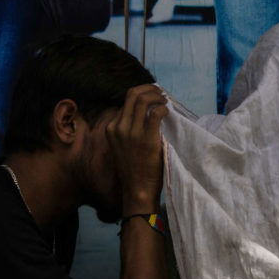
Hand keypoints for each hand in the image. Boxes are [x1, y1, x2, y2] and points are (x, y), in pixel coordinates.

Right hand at [106, 84, 169, 213]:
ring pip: (143, 100)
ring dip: (157, 96)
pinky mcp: (147, 138)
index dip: (140, 95)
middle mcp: (119, 127)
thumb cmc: (133, 169)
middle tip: (159, 92)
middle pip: (132, 94)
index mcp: (111, 128)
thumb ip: (127, 130)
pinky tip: (167, 112)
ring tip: (164, 100)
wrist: (137, 188)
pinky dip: (163, 108)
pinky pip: (156, 113)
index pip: (125, 101)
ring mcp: (132, 132)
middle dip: (148, 89)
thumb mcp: (121, 146)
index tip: (151, 96)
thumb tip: (142, 113)